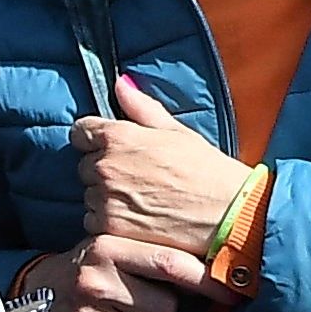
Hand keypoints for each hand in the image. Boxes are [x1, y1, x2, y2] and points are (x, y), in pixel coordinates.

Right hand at [18, 233, 217, 311]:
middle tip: (138, 304)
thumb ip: (158, 259)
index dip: (207, 282)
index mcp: (108, 250)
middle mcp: (96, 283)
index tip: (232, 293)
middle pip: (167, 310)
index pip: (170, 265)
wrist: (31, 297)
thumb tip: (221, 278)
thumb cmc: (90, 272)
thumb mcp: (115, 251)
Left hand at [71, 73, 248, 254]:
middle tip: (138, 180)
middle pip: (85, 166)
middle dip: (105, 171)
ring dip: (107, 199)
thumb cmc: (208, 170)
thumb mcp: (177, 131)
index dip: (96, 140)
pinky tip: (137, 222)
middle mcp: (105, 166)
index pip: (81, 132)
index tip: (115, 150)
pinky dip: (109, 224)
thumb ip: (141, 107)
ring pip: (90, 196)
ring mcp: (105, 199)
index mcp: (117, 136)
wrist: (229, 214)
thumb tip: (120, 83)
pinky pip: (93, 222)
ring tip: (142, 202)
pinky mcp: (110, 228)